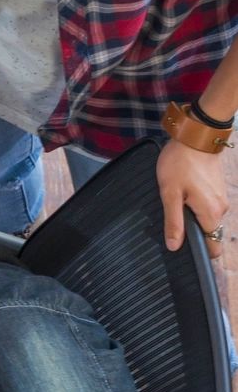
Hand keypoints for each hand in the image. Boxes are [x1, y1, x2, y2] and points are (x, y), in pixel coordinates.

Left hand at [157, 136, 230, 256]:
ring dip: (193, 218)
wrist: (195, 139)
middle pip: (209, 233)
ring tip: (175, 206)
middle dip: (192, 233)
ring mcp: (221, 199)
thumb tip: (174, 246)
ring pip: (208, 219)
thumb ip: (173, 222)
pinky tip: (183, 197)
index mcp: (211, 213)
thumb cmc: (179, 164)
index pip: (213, 245)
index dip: (200, 252)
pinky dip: (196, 207)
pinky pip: (208, 207)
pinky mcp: (218, 190)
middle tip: (171, 223)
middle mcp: (221, 209)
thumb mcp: (170, 194)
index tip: (184, 251)